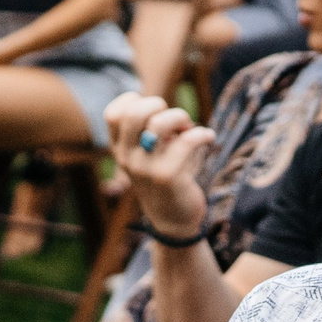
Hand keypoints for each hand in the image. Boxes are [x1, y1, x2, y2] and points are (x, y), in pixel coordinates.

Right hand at [103, 92, 214, 239]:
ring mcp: (146, 169)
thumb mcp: (150, 155)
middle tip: (172, 119)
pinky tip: (208, 137)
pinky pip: (186, 141)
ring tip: (189, 127)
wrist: (173, 220)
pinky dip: (201, 133)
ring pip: (158, 124)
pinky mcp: (168, 177)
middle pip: (133, 114)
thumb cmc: (166, 178)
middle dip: (157, 104)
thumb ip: (152, 131)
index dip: (132, 101)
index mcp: (120, 150)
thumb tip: (171, 112)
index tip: (153, 109)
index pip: (113, 115)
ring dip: (180, 117)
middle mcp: (127, 158)